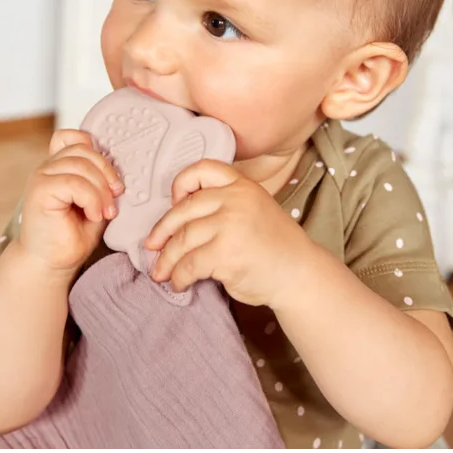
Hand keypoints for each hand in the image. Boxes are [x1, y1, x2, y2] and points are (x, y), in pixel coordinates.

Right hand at [17, 130, 123, 278]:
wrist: (51, 263)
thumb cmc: (71, 236)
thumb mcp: (94, 203)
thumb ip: (100, 183)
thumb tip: (119, 172)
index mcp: (59, 167)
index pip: (76, 137)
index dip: (97, 151)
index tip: (112, 180)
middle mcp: (48, 167)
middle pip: (84, 149)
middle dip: (107, 173)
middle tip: (116, 199)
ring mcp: (42, 176)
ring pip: (81, 165)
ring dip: (100, 190)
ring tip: (105, 212)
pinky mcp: (40, 190)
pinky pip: (74, 183)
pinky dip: (91, 199)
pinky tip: (94, 216)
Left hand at [143, 159, 316, 307]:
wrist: (299, 275)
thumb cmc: (275, 247)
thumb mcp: (253, 209)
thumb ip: (223, 205)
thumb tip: (178, 222)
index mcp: (242, 185)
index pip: (202, 170)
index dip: (180, 183)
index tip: (172, 202)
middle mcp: (236, 200)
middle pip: (183, 210)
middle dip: (162, 232)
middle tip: (152, 246)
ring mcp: (230, 225)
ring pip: (183, 239)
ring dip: (167, 260)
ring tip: (162, 272)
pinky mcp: (225, 253)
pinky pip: (189, 264)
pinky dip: (179, 276)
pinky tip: (179, 283)